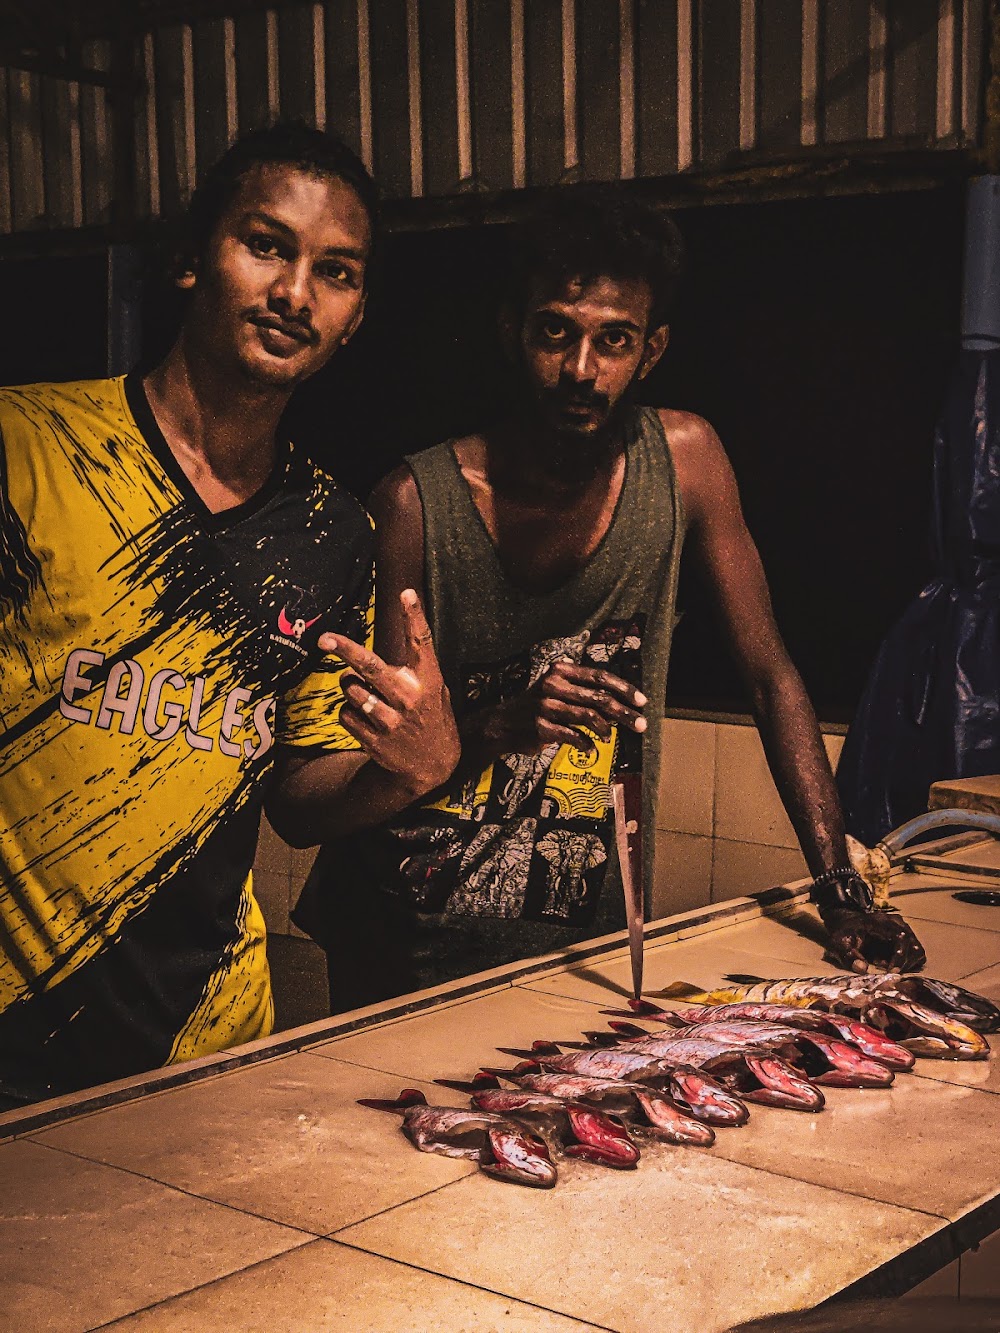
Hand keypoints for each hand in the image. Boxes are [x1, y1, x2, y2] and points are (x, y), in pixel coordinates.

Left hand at [320, 588, 459, 794]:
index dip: (414, 616)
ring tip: (364, 692)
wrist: (433, 767)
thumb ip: (414, 669)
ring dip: (349, 685)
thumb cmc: (430, 717)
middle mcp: (409, 697)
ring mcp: (390, 720)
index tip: (406, 593)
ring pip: (351, 689)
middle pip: (370, 665)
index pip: (422, 642)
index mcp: (427, 681)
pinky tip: (365, 716)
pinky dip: (349, 711)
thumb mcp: (436, 691)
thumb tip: (380, 650)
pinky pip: (345, 713)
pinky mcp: (374, 739)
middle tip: (324, 639)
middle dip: (344, 649)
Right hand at [481, 659, 647, 755]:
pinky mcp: (541, 727)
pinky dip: (586, 743)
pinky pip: (573, 736)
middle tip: (641, 725)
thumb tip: (619, 708)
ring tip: (610, 736)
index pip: (599, 676)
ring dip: (606, 729)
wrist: (502, 724)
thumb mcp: (557, 691)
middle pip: (599, 698)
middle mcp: (553, 685)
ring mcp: (546, 706)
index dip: (623, 688)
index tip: (641, 701)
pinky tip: (591, 749)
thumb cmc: (537, 707)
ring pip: (588, 717)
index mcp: (560, 671)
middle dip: (625, 712)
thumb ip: (584, 695)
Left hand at [822, 908, 926, 973]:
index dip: (900, 957)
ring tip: (884, 965)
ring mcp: (904, 930)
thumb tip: (862, 969)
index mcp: (882, 922)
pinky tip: (888, 963)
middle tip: (885, 970)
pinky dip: (905, 963)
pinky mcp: (906, 938)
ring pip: (917, 951)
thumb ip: (848, 956)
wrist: (847, 924)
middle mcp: (897, 924)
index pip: (902, 938)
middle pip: (914, 947)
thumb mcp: (840, 943)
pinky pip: (915, 954)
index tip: (891, 972)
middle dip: (902, 963)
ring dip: (904, 964)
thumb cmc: (845, 933)